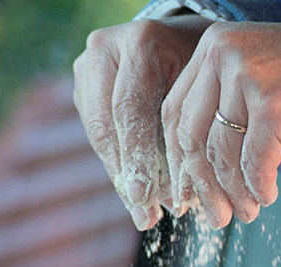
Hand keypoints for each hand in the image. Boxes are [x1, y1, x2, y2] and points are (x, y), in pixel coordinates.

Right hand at [72, 15, 211, 229]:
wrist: (180, 41)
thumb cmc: (199, 69)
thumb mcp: (198, 91)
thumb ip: (184, 133)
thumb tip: (175, 201)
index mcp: (140, 43)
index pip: (131, 108)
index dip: (137, 156)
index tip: (146, 195)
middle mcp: (105, 48)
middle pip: (107, 122)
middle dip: (128, 173)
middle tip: (145, 212)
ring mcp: (86, 65)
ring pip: (98, 131)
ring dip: (122, 175)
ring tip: (144, 212)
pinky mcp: (81, 84)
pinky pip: (97, 132)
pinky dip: (118, 163)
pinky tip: (136, 192)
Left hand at [161, 21, 280, 228]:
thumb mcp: (261, 75)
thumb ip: (225, 103)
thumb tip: (197, 166)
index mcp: (214, 44)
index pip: (175, 110)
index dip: (178, 159)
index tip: (186, 191)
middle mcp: (225, 55)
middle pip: (192, 135)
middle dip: (202, 185)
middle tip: (215, 215)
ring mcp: (249, 79)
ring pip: (222, 153)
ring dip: (234, 193)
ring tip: (246, 212)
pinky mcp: (276, 107)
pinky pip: (255, 163)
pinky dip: (259, 187)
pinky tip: (268, 196)